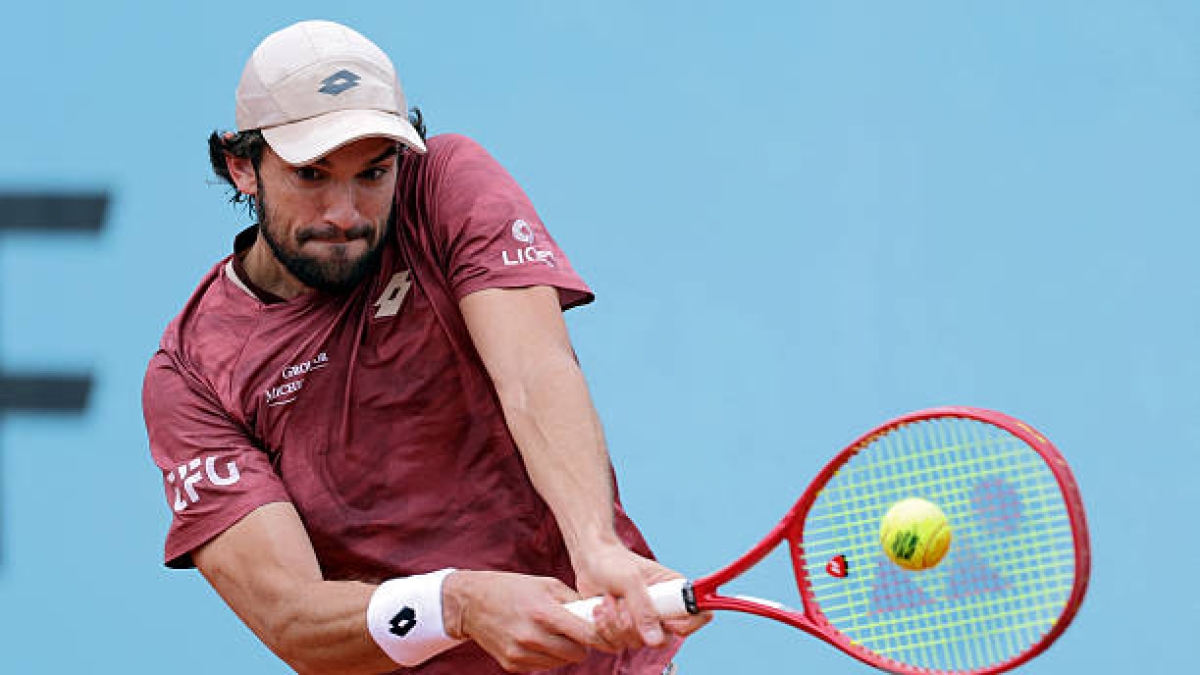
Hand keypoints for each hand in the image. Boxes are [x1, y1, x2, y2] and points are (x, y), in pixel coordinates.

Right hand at [442, 570, 601, 671]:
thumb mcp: (545, 584)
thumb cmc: (512, 588)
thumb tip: (596, 615)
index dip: (600, 635)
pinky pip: (542, 666)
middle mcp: (532, 637)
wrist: (471, 603)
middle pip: (577, 654)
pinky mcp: (512, 664)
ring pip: (561, 663)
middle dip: (581, 644)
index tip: (605, 633)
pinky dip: (545, 656)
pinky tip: (535, 639)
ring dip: (563, 651)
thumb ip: (572, 601)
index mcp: (543, 612)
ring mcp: (521, 653)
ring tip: (552, 633)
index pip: (585, 635)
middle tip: (574, 631)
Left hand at [571, 543, 711, 652]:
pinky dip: (604, 629)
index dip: (687, 624)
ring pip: (636, 643)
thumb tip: (656, 640)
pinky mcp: (623, 631)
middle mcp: (663, 610)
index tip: (666, 620)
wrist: (590, 561)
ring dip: (615, 624)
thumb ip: (643, 609)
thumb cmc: (613, 562)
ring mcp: (642, 623)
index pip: (700, 615)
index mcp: (675, 591)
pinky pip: (616, 645)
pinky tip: (599, 610)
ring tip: (607, 600)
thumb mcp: (630, 580)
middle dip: (635, 624)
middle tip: (621, 602)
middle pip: (663, 639)